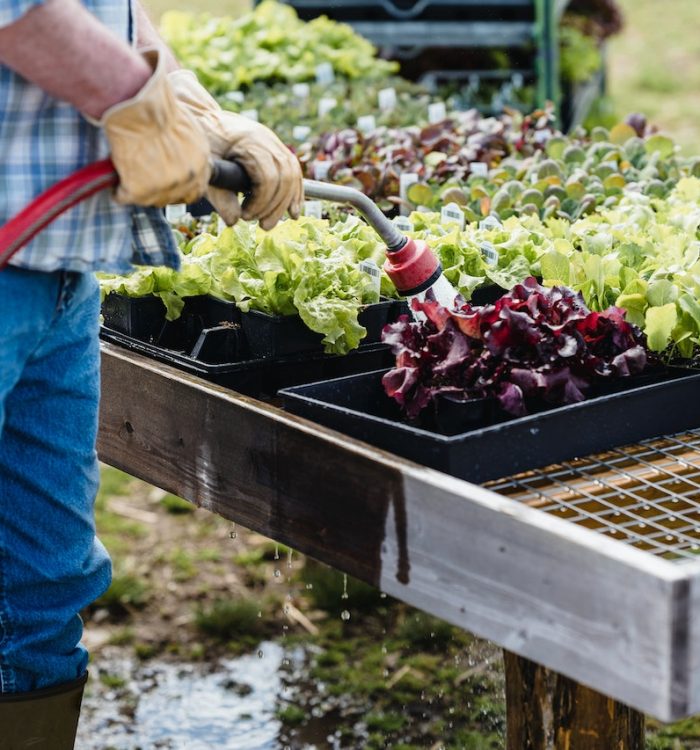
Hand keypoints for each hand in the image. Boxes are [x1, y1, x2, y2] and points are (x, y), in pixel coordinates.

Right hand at [98, 49, 210, 206]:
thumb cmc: (156, 106)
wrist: (136, 103)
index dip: (181, 188)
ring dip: (140, 189)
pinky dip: (119, 190)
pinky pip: (124, 197)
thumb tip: (181, 158)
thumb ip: (189, 150)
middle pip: (174, 198)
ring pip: (150, 200)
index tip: (168, 182)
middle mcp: (186, 179)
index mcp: (201, 163)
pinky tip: (116, 179)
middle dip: (160, 190)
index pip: (196, 190)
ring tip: (129, 174)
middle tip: (145, 179)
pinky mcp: (139, 190)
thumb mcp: (186, 128)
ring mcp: (164, 187)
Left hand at [168, 70, 302, 229]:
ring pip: (293, 175)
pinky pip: (293, 171)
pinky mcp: (276, 147)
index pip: (268, 178)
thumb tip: (234, 221)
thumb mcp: (207, 169)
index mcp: (249, 142)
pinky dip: (295, 192)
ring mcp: (274, 142)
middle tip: (261, 226)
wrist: (204, 116)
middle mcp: (267, 139)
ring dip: (286, 203)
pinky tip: (293, 211)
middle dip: (275, 207)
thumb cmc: (202, 142)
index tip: (245, 216)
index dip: (261, 202)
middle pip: (285, 178)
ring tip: (270, 223)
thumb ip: (219, 196)